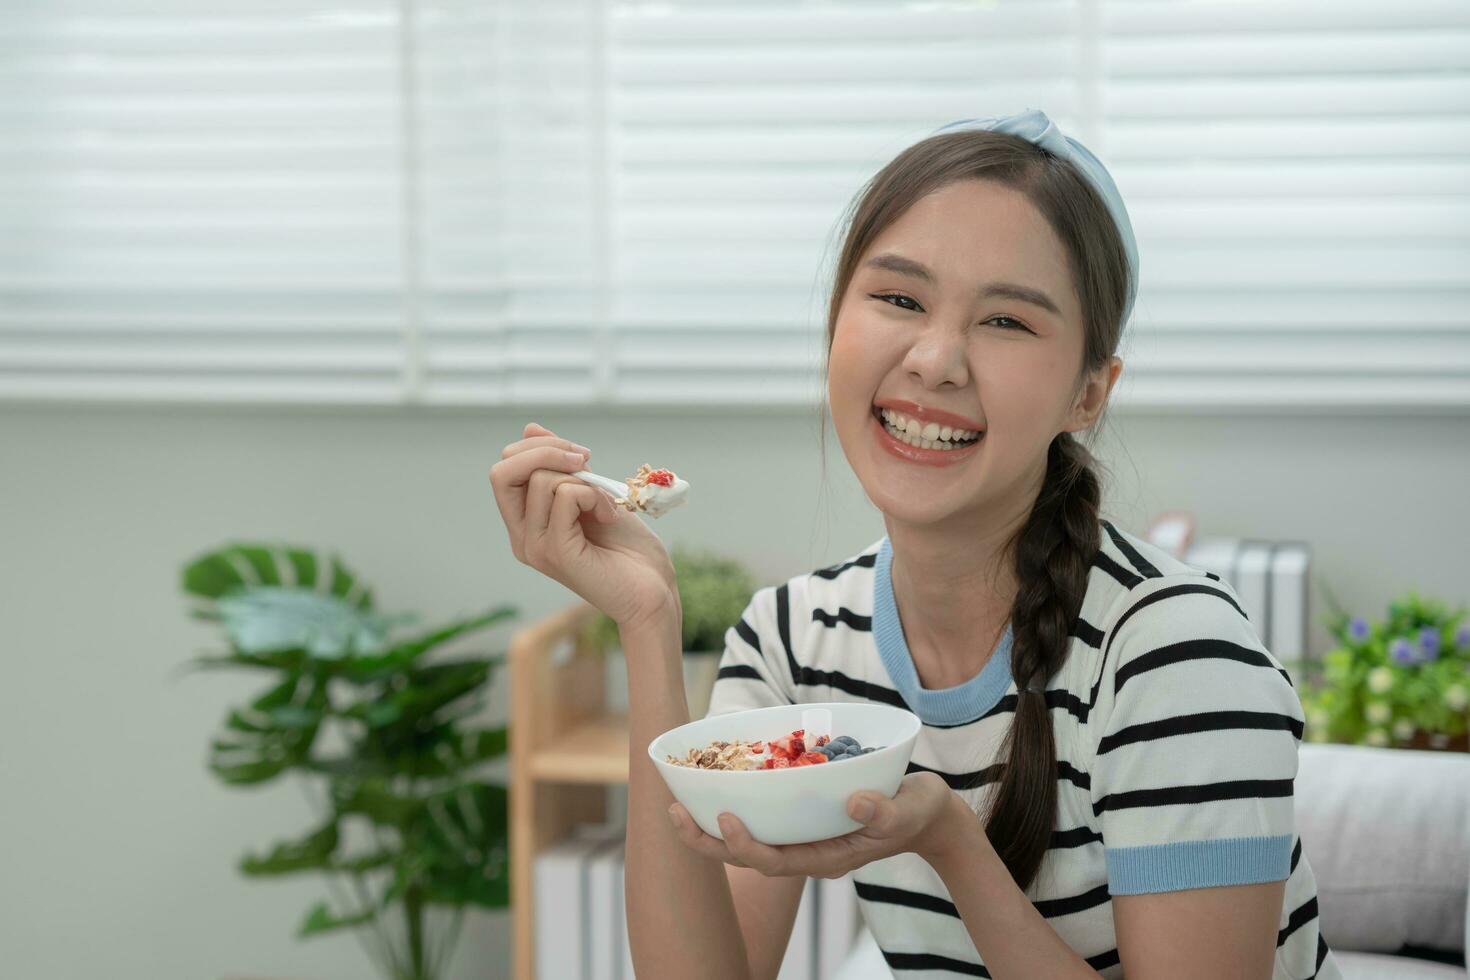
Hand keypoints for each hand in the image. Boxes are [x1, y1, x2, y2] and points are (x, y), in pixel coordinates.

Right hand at [489, 422, 678, 628]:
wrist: (652, 592)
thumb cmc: (627, 548)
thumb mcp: (592, 493)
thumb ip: (563, 467)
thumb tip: (530, 428)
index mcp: (526, 523)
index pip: (504, 469)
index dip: (538, 447)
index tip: (579, 456)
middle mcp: (522, 537)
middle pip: (503, 471)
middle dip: (547, 450)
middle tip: (585, 460)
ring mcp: (536, 547)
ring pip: (541, 480)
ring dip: (584, 480)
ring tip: (606, 504)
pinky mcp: (557, 554)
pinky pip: (564, 497)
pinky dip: (593, 495)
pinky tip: (610, 516)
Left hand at [666, 771, 960, 878]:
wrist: (927, 815)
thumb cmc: (918, 812)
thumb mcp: (909, 809)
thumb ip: (884, 810)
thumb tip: (853, 801)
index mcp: (826, 858)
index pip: (775, 861)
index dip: (744, 845)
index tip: (725, 816)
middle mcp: (807, 851)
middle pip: (747, 856)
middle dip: (708, 840)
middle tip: (673, 813)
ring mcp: (803, 836)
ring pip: (748, 839)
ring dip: (710, 826)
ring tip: (675, 804)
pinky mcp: (802, 817)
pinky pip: (761, 818)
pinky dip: (735, 804)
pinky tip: (713, 783)